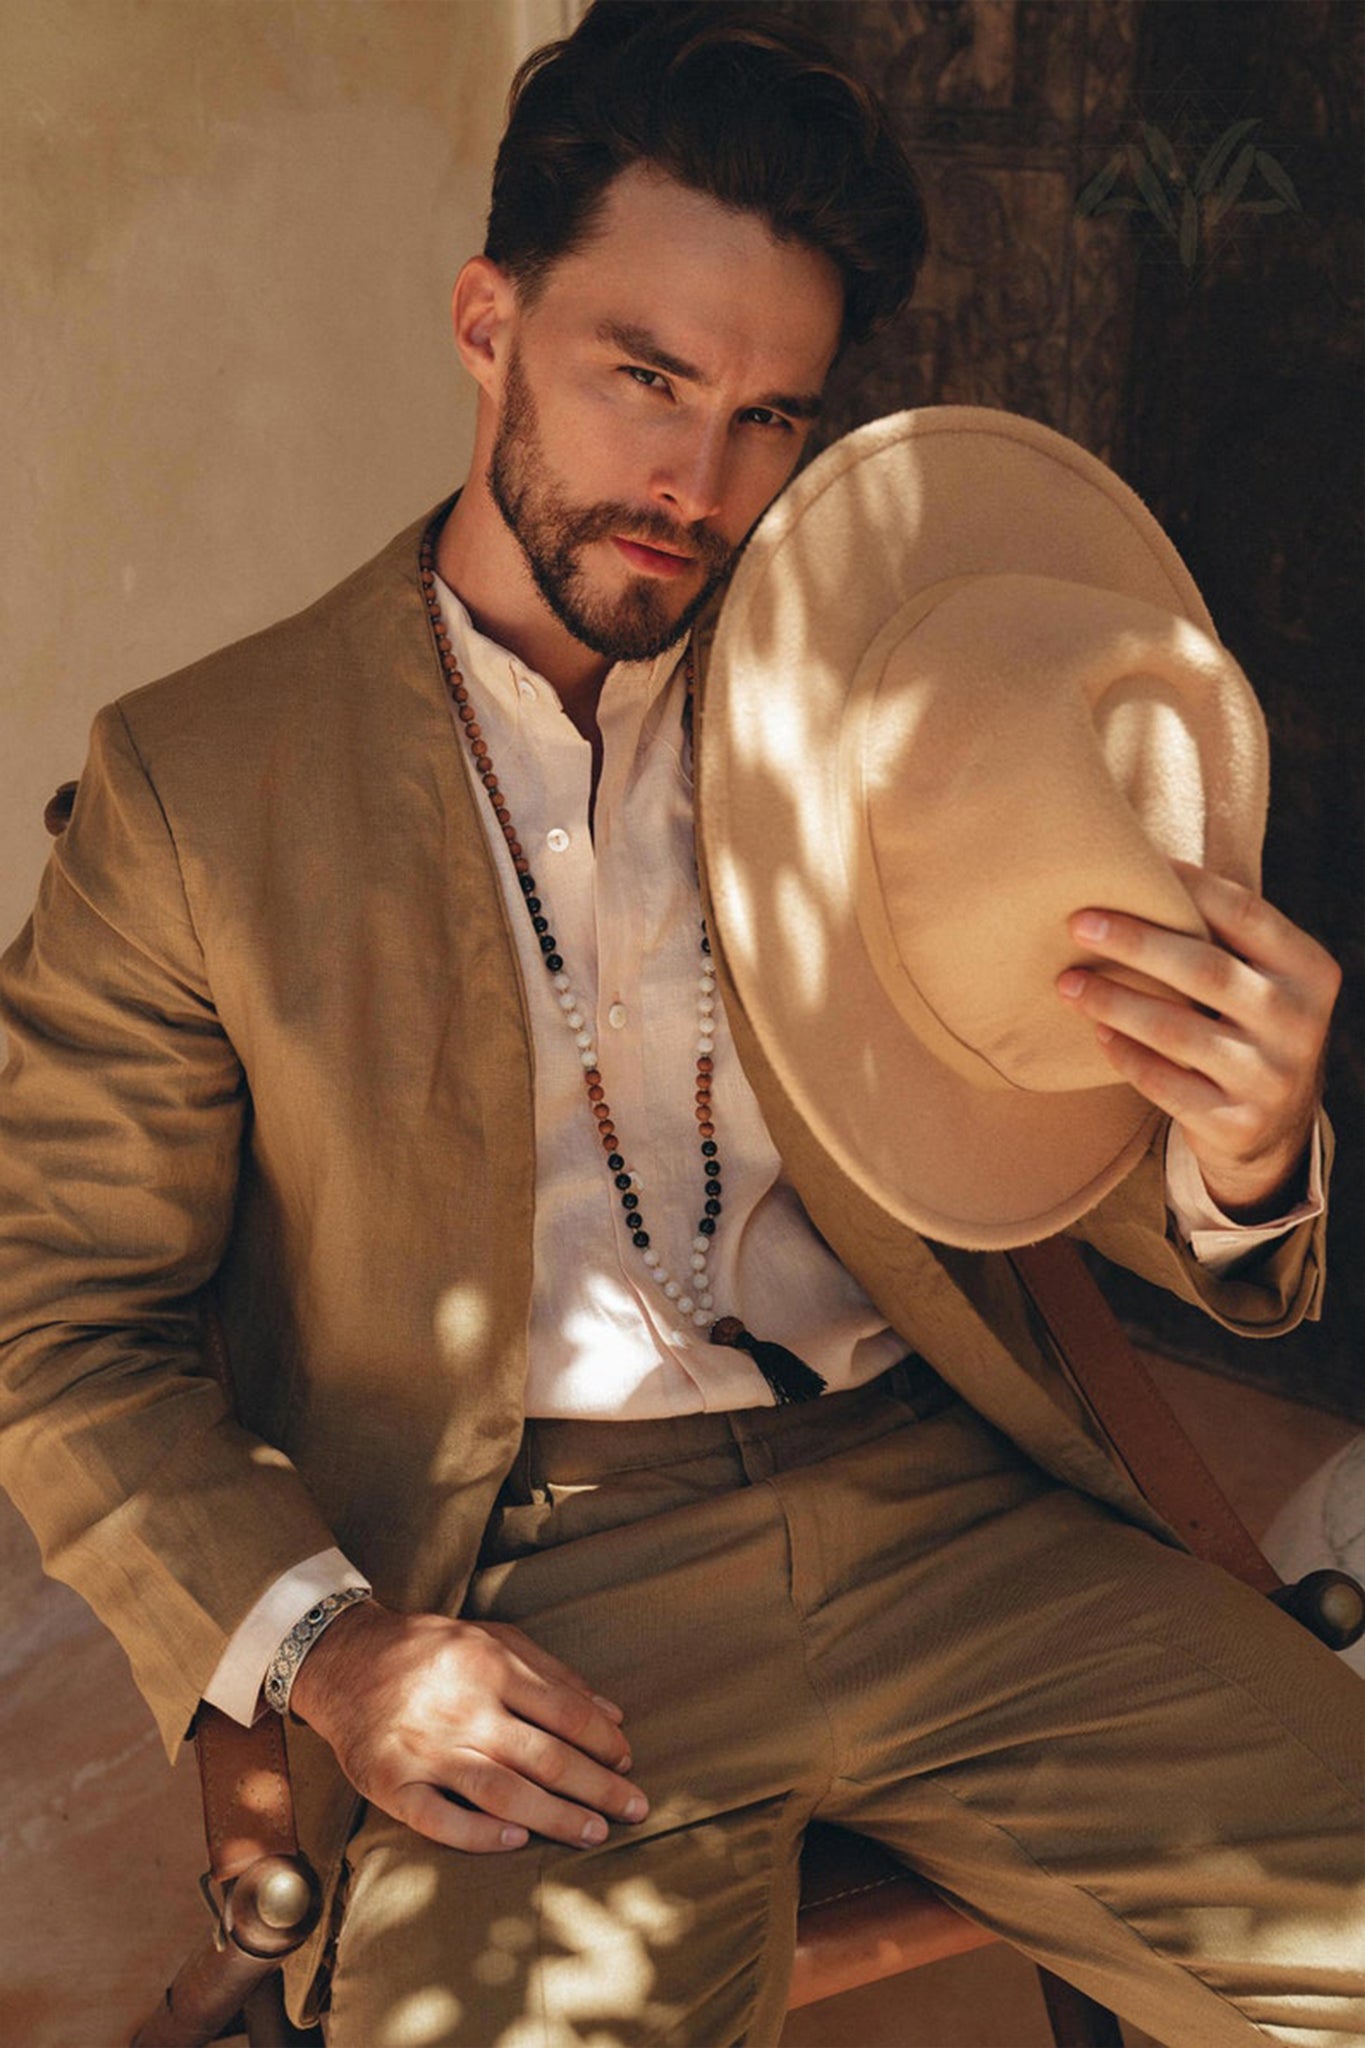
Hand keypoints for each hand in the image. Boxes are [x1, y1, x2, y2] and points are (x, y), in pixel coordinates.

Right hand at [289, 1600, 648, 1852]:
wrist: (345, 1661)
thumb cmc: (432, 1652)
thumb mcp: (494, 1640)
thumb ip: (554, 1675)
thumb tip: (612, 1716)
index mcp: (490, 1667)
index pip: (564, 1712)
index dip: (603, 1742)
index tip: (627, 1763)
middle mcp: (462, 1708)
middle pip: (543, 1757)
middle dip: (596, 1787)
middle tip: (633, 1809)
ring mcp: (425, 1749)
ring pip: (502, 1791)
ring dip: (554, 1817)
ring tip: (593, 1834)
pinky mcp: (391, 1783)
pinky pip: (439, 1819)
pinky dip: (479, 1833)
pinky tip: (516, 1842)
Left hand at [1056, 860, 1338, 1221]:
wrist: (1274, 1131)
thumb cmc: (1247, 1028)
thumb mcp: (1260, 981)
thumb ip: (1223, 937)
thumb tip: (1140, 861)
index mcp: (1309, 972)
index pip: (1246, 913)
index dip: (1189, 886)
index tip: (1133, 866)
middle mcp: (1299, 1023)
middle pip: (1206, 969)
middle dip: (1135, 942)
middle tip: (1077, 923)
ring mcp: (1270, 1078)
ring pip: (1178, 1031)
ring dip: (1114, 1001)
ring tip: (1066, 983)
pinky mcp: (1236, 1124)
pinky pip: (1166, 1084)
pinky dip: (1126, 1055)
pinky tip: (1096, 1032)